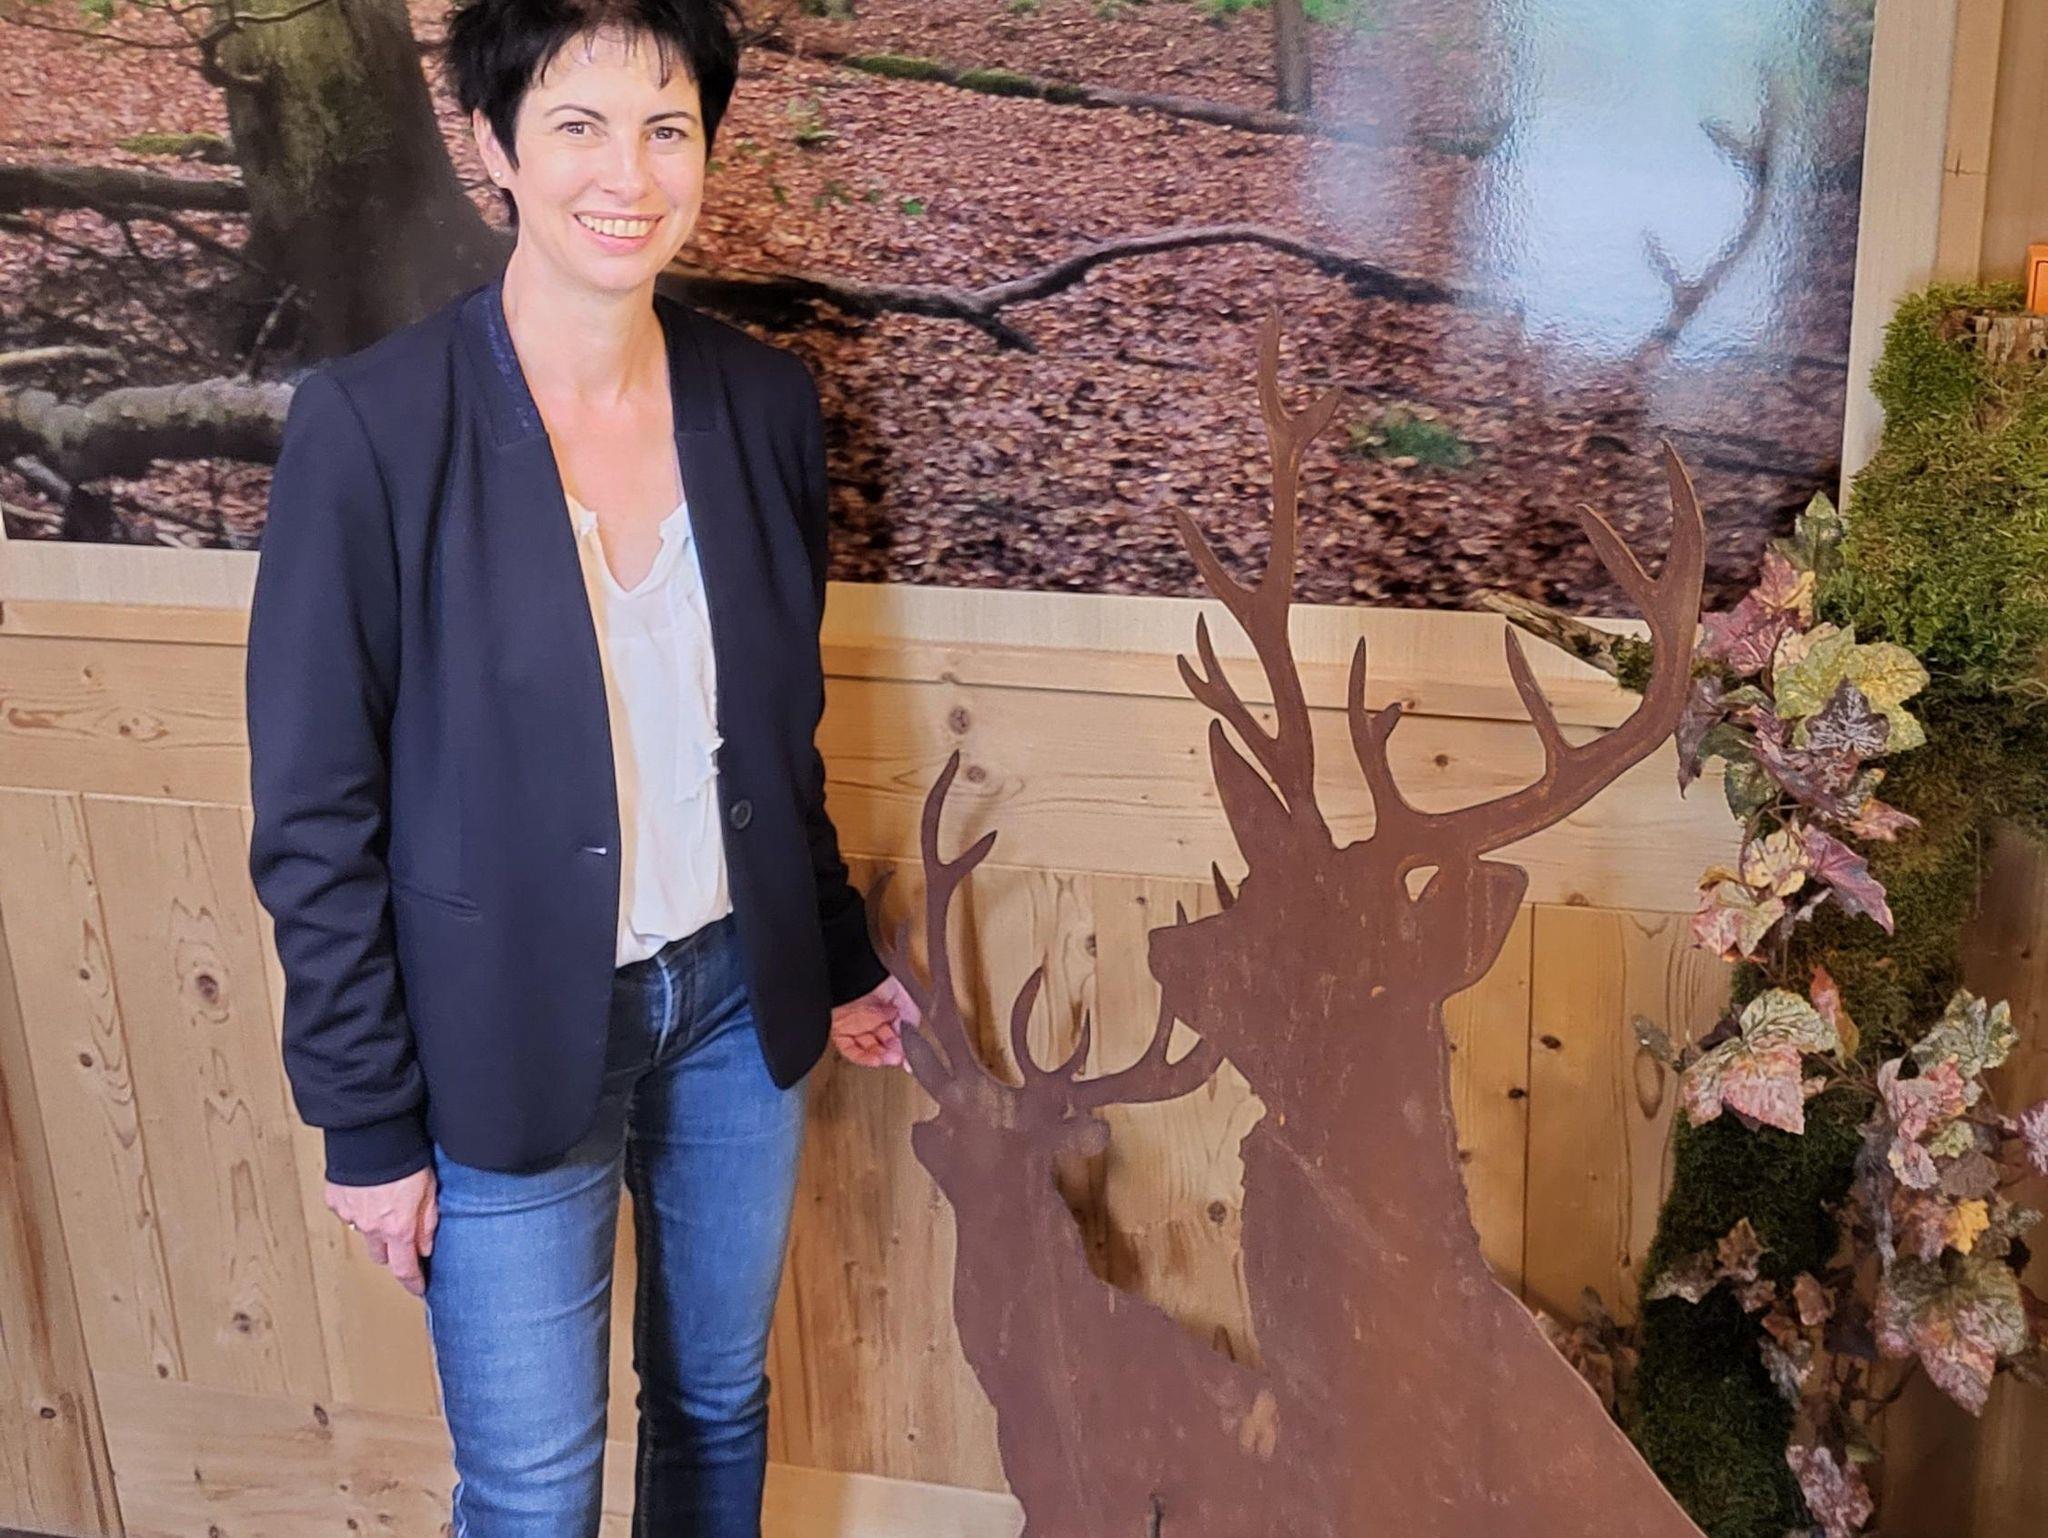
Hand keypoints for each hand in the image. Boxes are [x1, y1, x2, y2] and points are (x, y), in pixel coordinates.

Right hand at [325, 1165, 437, 1296]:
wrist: (372, 1134)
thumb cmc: (405, 1157)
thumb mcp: (429, 1190)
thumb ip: (427, 1222)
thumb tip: (426, 1247)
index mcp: (397, 1228)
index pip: (405, 1268)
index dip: (413, 1282)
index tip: (418, 1288)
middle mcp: (371, 1227)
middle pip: (382, 1255)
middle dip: (393, 1252)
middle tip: (404, 1236)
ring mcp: (350, 1215)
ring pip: (364, 1233)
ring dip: (375, 1228)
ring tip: (386, 1205)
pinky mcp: (336, 1200)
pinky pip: (348, 1212)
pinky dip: (358, 1208)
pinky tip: (369, 1192)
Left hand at [830, 973, 919, 1069]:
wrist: (857, 975)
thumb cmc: (881, 982)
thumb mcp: (907, 1004)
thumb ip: (912, 1025)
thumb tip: (913, 1045)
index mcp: (888, 1013)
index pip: (897, 1037)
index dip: (903, 1049)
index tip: (909, 1059)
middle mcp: (872, 1020)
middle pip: (883, 1045)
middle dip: (892, 1053)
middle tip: (899, 1058)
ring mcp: (856, 1027)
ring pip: (868, 1049)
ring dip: (880, 1057)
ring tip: (890, 1059)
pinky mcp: (841, 1031)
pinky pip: (850, 1049)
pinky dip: (863, 1057)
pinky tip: (875, 1060)